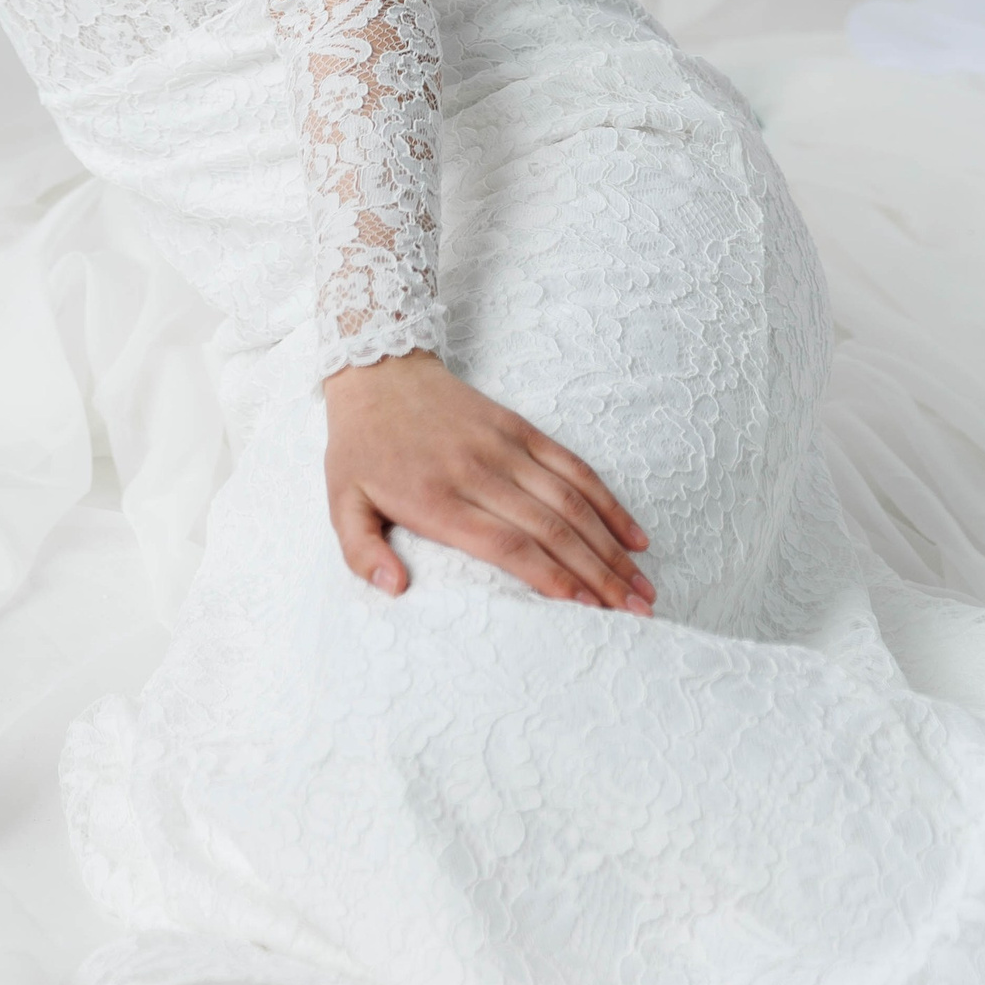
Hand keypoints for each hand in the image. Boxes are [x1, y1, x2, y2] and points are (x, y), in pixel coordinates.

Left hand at [324, 349, 653, 613]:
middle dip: (598, 575)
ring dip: (611, 547)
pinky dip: (607, 501)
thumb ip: (361, 551)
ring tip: (643, 588)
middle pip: (550, 528)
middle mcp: (478, 470)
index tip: (587, 611)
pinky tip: (634, 536)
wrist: (377, 370)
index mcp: (436, 496)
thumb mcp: (341, 502)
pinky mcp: (519, 427)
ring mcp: (504, 445)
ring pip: (570, 500)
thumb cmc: (361, 447)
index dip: (550, 577)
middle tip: (637, 614)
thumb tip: (394, 591)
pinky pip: (572, 465)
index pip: (506, 543)